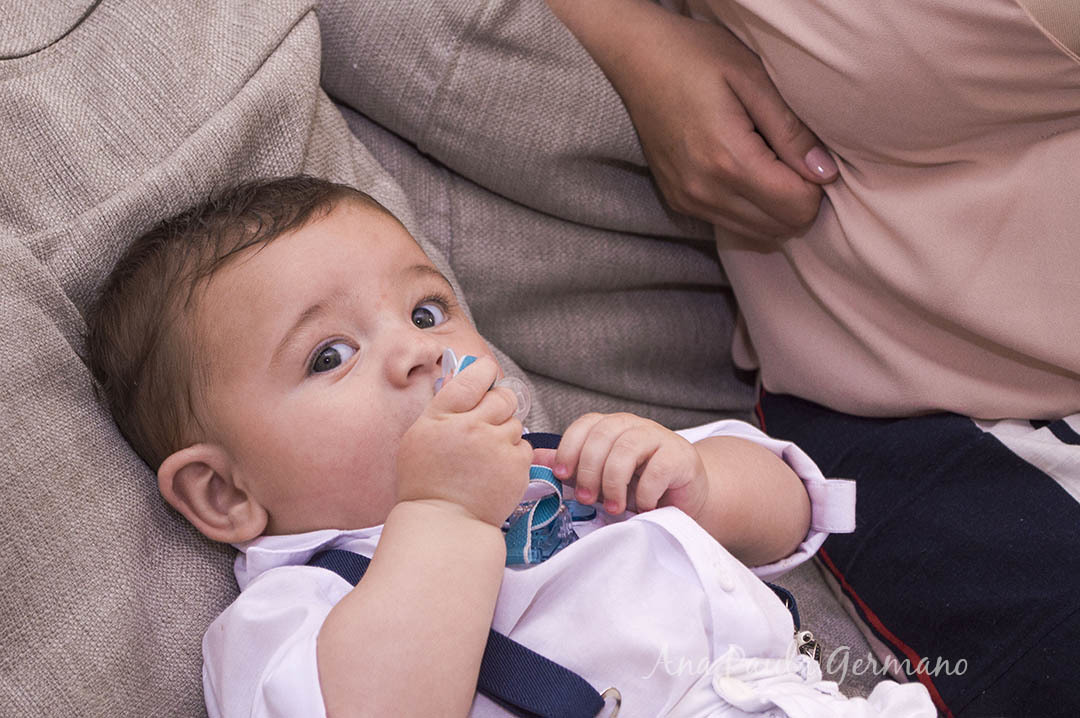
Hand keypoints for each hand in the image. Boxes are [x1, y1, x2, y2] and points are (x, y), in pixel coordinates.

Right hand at [396, 357, 532, 526]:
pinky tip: (496, 469)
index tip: (486, 373)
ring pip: (515, 422)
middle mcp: (472, 426)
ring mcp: (497, 446)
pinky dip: (514, 454)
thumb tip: (463, 378)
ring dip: (505, 432)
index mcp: (443, 416)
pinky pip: (524, 446)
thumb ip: (443, 407)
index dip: (484, 371)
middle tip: (488, 420)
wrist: (444, 522)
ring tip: (487, 453)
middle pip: (502, 396)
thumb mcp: (420, 436)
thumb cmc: (426, 481)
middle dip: (499, 404)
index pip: (473, 377)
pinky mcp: (516, 466)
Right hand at [548, 0, 836, 238]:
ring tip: (769, 164)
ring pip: (758, 234)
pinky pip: (731, 224)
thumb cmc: (695, 56)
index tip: (807, 153)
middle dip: (799, 200)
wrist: (636, 59)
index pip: (796, 207)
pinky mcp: (679, 202)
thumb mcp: (753, 79)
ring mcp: (688, 201)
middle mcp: (705, 191)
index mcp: (728, 160)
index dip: (816, 184)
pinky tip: (745, 172)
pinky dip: (751, 209)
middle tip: (792, 158)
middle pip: (781, 228)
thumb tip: (826, 174)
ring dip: (775, 208)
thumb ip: (790, 131)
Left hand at [552, 412, 708, 517]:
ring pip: (626, 449)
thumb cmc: (639, 484)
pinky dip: (644, 492)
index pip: (584, 425)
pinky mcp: (679, 456)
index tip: (562, 476)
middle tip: (587, 499)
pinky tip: (643, 505)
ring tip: (614, 508)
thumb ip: (571, 466)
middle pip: (602, 436)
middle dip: (589, 471)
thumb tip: (535, 459)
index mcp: (611, 427)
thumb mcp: (600, 476)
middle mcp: (633, 426)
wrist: (684, 495)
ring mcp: (658, 438)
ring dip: (614, 483)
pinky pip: (656, 469)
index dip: (569, 448)